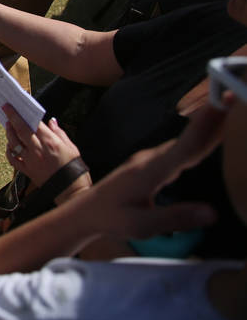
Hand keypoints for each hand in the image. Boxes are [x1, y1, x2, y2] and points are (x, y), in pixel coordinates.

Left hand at [3, 104, 90, 202]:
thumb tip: (51, 122)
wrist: (72, 191)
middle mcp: (37, 150)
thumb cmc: (74, 168)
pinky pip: (13, 159)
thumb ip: (59, 133)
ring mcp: (30, 161)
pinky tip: (10, 146)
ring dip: (9, 133)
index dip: (20, 114)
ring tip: (8, 126)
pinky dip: (9, 151)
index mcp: (50, 142)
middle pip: (20, 131)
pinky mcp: (27, 171)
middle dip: (11, 118)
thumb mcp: (72, 147)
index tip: (12, 106)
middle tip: (5, 110)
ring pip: (14, 144)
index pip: (32, 123)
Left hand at [68, 101, 225, 240]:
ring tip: (232, 107)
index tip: (223, 104)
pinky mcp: (153, 162)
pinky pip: (183, 146)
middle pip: (191, 137)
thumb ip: (175, 218)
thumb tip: (212, 213)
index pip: (186, 146)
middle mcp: (153, 158)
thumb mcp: (140, 226)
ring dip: (210, 124)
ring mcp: (152, 158)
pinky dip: (200, 135)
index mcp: (151, 171)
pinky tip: (215, 131)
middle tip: (236, 94)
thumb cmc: (111, 219)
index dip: (207, 125)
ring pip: (187, 140)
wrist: (87, 210)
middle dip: (215, 118)